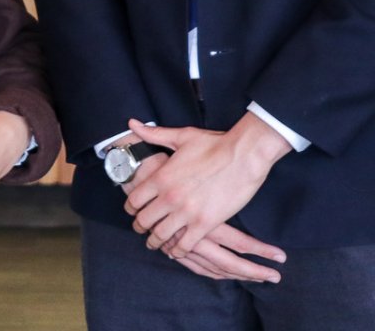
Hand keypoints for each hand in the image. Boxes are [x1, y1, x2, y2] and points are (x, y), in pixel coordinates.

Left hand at [123, 115, 289, 258]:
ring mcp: (186, 212)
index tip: (133, 212)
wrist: (244, 155)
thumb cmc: (214, 144)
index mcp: (160, 177)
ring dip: (156, 241)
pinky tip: (177, 250)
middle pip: (143, 221)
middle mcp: (169, 197)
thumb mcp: (180, 137)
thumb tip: (132, 124)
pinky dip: (178, 250)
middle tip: (142, 230)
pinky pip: (185, 245)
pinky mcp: (205, 223)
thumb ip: (154, 134)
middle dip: (140, 227)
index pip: (133, 200)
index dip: (130, 208)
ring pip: (161, 236)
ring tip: (156, 243)